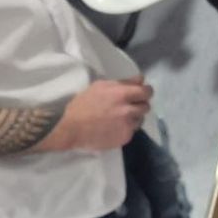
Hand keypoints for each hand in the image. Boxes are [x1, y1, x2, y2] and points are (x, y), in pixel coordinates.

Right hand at [39, 76, 153, 152]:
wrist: (71, 128)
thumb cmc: (83, 104)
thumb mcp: (101, 86)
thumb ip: (124, 82)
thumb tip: (141, 79)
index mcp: (122, 94)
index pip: (146, 91)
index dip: (145, 92)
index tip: (141, 94)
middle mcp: (128, 110)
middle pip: (146, 106)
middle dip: (139, 105)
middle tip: (129, 107)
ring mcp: (127, 125)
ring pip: (140, 120)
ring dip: (133, 118)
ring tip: (119, 118)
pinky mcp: (124, 138)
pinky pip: (132, 131)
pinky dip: (126, 129)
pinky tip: (114, 128)